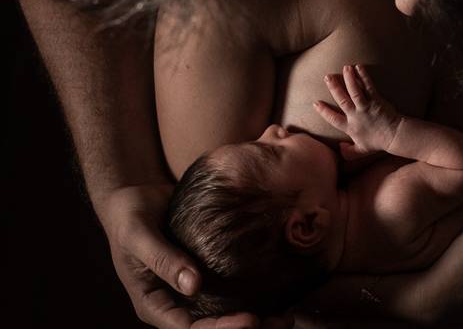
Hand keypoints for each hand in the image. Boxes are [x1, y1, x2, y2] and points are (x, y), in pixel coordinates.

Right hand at [98, 184, 290, 328]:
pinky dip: (253, 295)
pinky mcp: (207, 272)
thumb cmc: (129, 216)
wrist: (135, 195)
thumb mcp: (138, 236)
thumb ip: (162, 259)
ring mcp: (192, 289)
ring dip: (255, 319)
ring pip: (224, 315)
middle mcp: (176, 302)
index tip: (250, 320)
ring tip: (285, 316)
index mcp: (154, 304)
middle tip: (279, 322)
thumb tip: (193, 285)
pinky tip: (278, 293)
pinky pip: (230, 291)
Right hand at [313, 64, 400, 159]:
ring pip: (355, 91)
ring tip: (345, 68)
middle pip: (342, 100)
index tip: (315, 103)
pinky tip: (359, 67)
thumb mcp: (361, 151)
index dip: (323, 111)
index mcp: (350, 127)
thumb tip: (339, 148)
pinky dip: (364, 76)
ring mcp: (366, 107)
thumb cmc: (378, 142)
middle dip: (334, 88)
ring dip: (349, 79)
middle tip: (327, 77)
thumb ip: (349, 152)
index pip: (333, 119)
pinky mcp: (376, 100)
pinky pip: (369, 87)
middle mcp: (356, 116)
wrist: (395, 136)